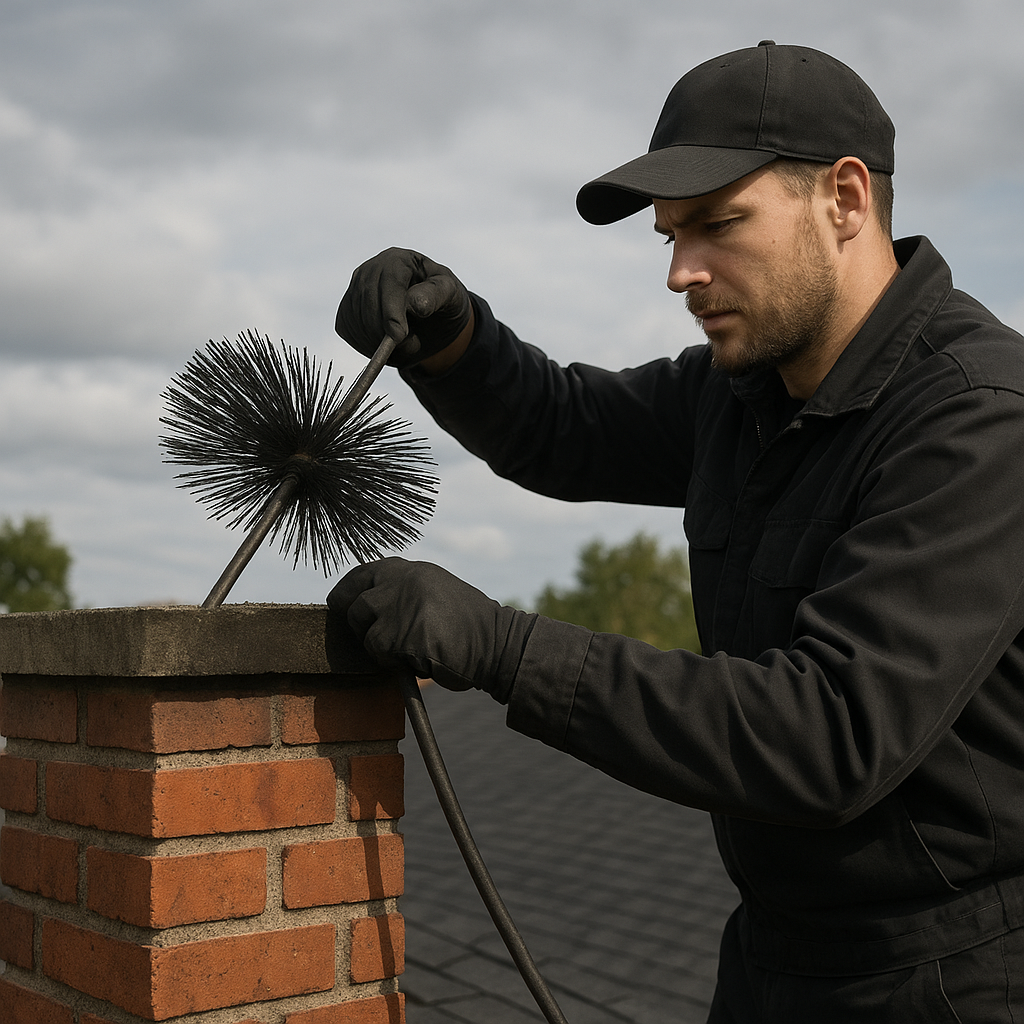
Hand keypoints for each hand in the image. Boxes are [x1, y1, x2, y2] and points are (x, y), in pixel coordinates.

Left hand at [327, 557, 534, 698]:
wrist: (496, 642)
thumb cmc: (467, 624)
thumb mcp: (434, 590)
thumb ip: (403, 590)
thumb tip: (364, 602)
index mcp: (409, 569)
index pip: (360, 574)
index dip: (347, 592)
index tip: (340, 604)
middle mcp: (400, 582)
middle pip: (354, 605)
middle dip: (361, 627)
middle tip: (382, 640)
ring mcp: (398, 607)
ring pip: (366, 634)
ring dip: (382, 649)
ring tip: (413, 649)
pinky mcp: (399, 636)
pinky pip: (380, 656)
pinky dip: (395, 663)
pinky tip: (420, 659)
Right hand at [335, 248, 472, 367]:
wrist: (431, 319)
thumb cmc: (443, 303)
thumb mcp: (451, 295)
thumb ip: (436, 296)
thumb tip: (415, 304)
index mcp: (399, 260)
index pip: (389, 280)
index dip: (391, 310)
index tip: (398, 336)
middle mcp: (372, 269)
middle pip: (367, 299)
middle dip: (383, 329)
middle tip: (406, 347)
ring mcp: (356, 288)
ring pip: (355, 316)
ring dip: (375, 340)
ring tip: (402, 346)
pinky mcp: (347, 309)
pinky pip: (347, 328)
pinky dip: (363, 344)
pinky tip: (384, 346)